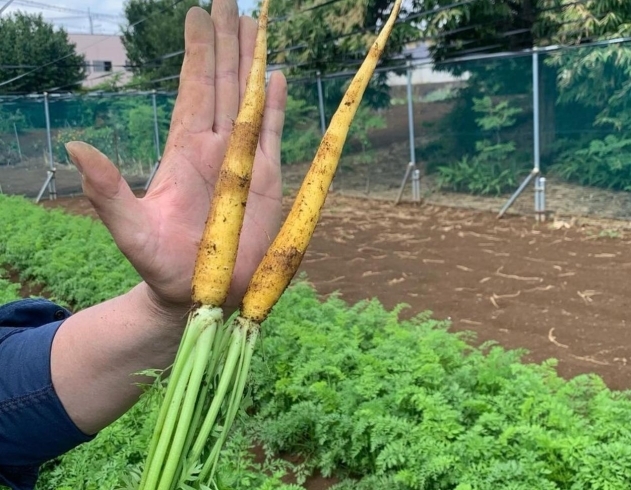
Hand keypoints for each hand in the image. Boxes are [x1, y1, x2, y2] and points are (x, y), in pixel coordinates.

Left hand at [65, 1, 286, 316]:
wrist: (198, 293)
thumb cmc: (161, 265)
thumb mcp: (130, 230)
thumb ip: (108, 192)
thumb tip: (77, 148)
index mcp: (185, 151)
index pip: (194, 91)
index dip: (197, 53)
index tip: (196, 13)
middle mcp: (217, 148)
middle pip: (224, 84)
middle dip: (228, 42)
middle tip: (229, 0)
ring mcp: (244, 162)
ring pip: (251, 101)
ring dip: (253, 64)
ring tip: (258, 25)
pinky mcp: (268, 181)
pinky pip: (274, 135)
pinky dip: (277, 106)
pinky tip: (277, 78)